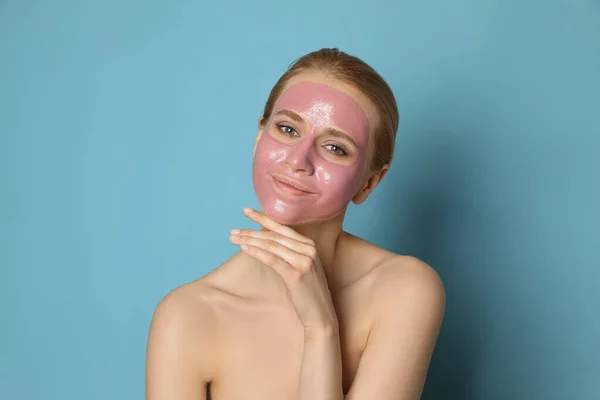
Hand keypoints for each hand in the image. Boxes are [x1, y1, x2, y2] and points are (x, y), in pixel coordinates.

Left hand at [229, 208, 338, 333]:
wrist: (320, 314)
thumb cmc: (307, 292)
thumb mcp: (299, 267)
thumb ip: (287, 253)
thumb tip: (262, 241)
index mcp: (309, 244)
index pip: (281, 227)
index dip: (262, 218)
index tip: (246, 211)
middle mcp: (308, 249)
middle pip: (274, 236)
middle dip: (251, 231)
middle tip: (233, 231)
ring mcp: (304, 261)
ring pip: (271, 245)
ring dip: (250, 240)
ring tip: (233, 239)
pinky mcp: (296, 275)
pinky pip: (272, 259)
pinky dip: (257, 252)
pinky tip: (244, 248)